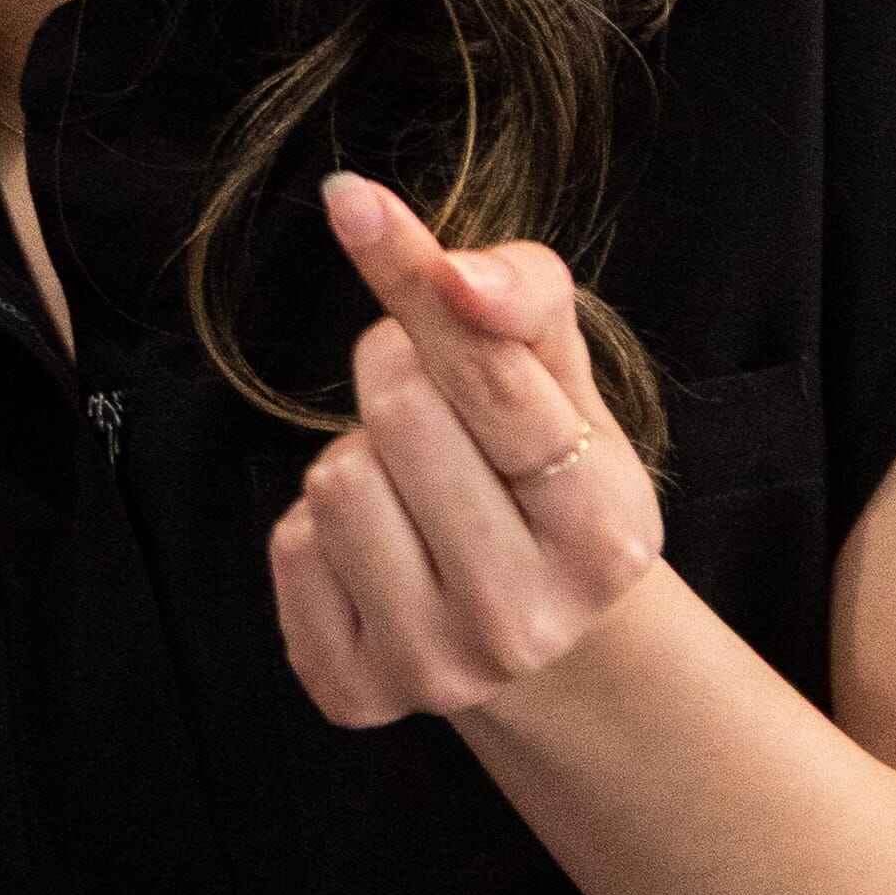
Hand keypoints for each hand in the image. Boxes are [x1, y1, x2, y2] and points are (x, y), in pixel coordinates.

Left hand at [264, 169, 670, 726]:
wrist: (531, 630)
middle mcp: (529, 618)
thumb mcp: (563, 382)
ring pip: (335, 479)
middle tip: (430, 399)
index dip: (416, 280)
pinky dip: (316, 524)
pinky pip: (289, 547)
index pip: (494, 382)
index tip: (352, 202)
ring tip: (411, 485)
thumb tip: (452, 272)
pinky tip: (376, 546)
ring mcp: (438, 667)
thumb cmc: (541, 471)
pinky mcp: (354, 692)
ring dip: (358, 453)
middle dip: (398, 371)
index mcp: (606, 535)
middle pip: (401, 416)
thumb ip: (523, 300)